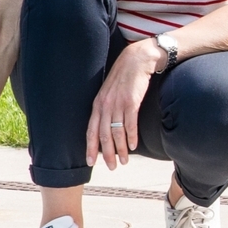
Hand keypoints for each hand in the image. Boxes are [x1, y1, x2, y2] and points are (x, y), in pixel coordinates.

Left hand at [86, 39, 165, 168]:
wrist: (137, 60)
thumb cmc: (124, 78)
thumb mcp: (110, 92)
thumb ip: (107, 108)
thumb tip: (108, 127)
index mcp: (98, 104)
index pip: (91, 130)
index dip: (90, 147)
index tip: (91, 162)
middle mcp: (105, 105)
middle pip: (103, 135)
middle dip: (106, 154)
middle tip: (111, 167)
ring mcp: (118, 103)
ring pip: (116, 132)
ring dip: (120, 149)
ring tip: (124, 161)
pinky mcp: (131, 102)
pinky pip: (130, 124)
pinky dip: (131, 137)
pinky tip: (132, 146)